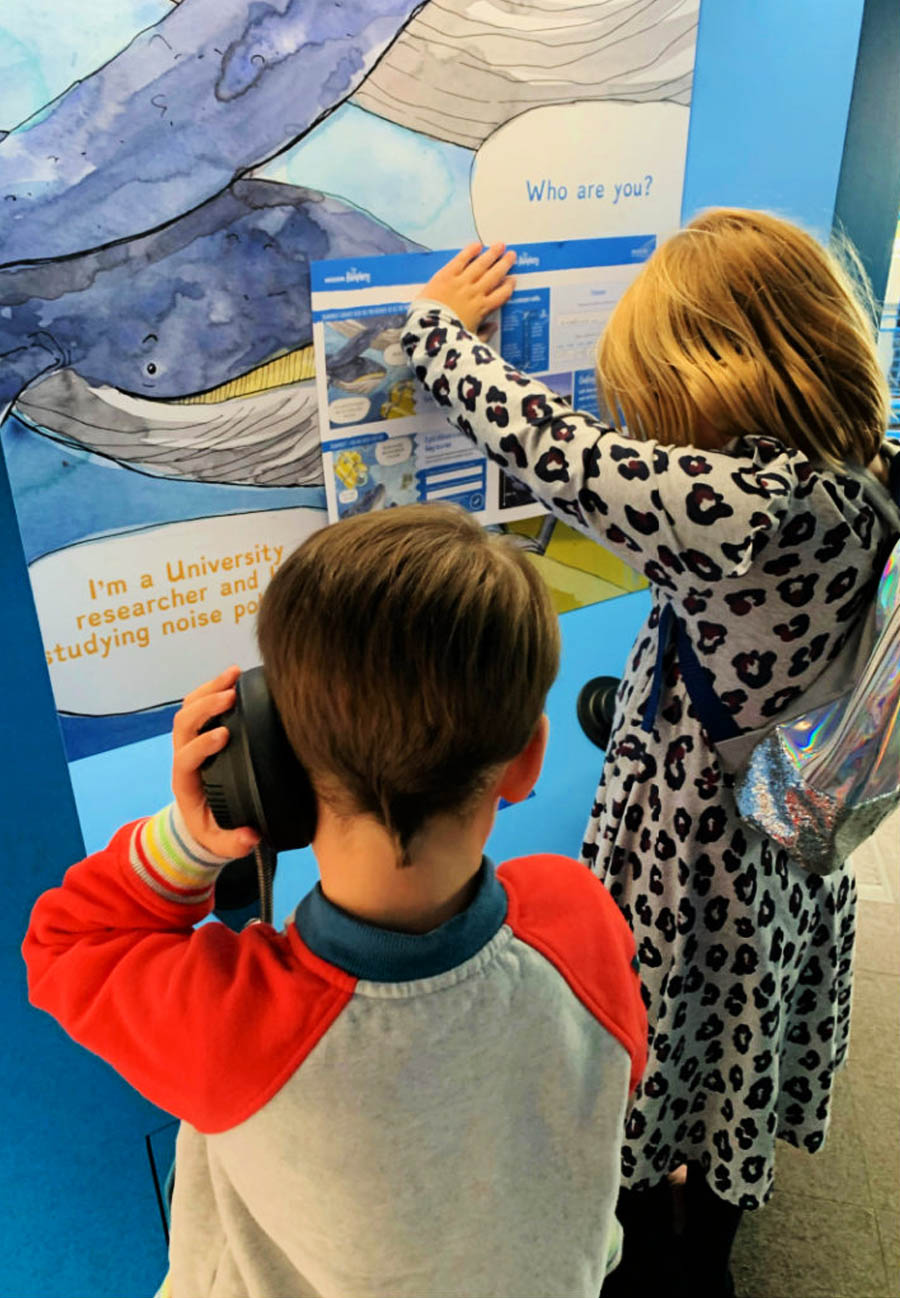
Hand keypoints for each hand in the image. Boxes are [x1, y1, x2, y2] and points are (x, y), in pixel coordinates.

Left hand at [171, 666, 260, 859]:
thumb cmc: (211, 829)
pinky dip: (214, 687)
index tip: (224, 735)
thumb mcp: (219, 844)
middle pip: (183, 723)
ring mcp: (190, 740)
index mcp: (186, 781)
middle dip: (205, 707)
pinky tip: (235, 677)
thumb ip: (233, 844)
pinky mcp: (200, 731)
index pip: (186, 757)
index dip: (201, 744)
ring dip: (209, 689)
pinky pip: (199, 704)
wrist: (200, 820)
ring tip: (234, 674)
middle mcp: (184, 756)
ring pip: (189, 708)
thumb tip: (250, 837)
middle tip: (231, 696)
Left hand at [420, 242, 516, 331]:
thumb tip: (494, 327)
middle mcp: (475, 293)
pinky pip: (461, 260)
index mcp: (482, 309)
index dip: (508, 286)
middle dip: (504, 264)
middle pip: (494, 275)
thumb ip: (484, 333)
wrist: (430, 330)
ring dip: (492, 254)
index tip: (512, 280)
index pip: (501, 294)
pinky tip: (477, 246)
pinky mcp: (447, 275)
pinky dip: (470, 252)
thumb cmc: (449, 337)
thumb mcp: (471, 340)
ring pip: (481, 265)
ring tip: (500, 245)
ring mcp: (462, 282)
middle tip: (511, 255)